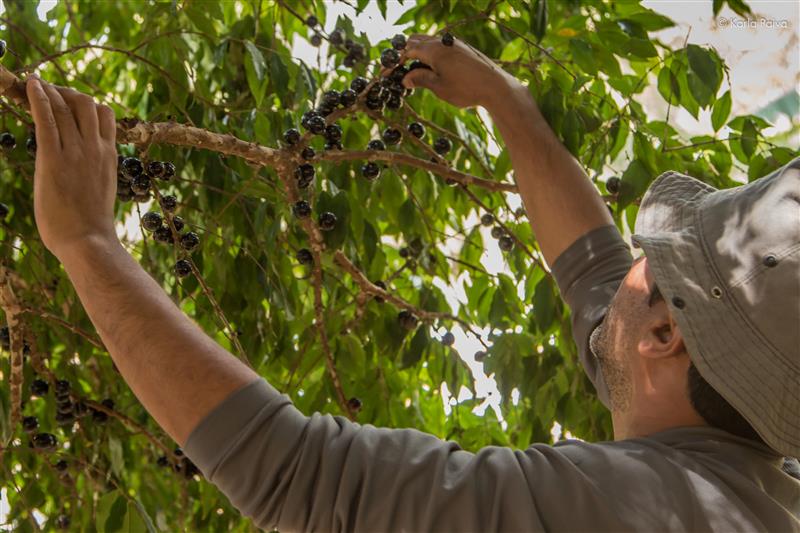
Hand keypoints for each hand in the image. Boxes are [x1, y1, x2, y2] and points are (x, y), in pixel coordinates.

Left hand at [26, 78, 118, 258]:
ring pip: (65, 105)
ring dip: (48, 90)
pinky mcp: (53, 158)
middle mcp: (95, 147)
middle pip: (85, 102)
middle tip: (48, 91)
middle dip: (65, 91)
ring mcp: (76, 152)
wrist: (88, 241)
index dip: (85, 102)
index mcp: (109, 155)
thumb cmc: (92, 225)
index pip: (103, 114)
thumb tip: (80, 173)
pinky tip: (29, 84)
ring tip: (34, 86)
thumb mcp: (100, 189)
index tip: (68, 99)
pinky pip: (46, 118)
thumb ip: (92, 172)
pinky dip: (37, 96)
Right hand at [399, 34, 520, 108]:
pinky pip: (440, 45)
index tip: (385, 74)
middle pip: (416, 41)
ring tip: (412, 68)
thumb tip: (405, 79)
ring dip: (417, 52)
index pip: (407, 51)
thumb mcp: (439, 87)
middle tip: (396, 69)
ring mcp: (453, 43)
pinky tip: (431, 66)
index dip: (394, 63)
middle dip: (403, 53)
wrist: (496, 86)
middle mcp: (443, 42)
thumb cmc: (466, 89)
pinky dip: (429, 53)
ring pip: (429, 42)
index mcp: (434, 50)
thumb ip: (420, 80)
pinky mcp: (462, 48)